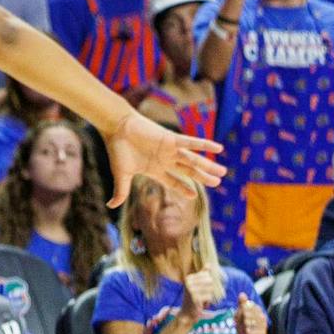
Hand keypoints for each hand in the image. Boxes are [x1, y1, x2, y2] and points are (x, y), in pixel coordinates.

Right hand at [103, 111, 224, 206]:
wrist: (116, 127)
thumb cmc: (118, 149)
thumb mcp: (122, 173)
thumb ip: (121, 191)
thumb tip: (111, 206)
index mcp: (154, 169)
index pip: (173, 181)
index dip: (183, 188)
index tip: (194, 195)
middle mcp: (165, 159)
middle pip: (188, 171)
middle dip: (203, 177)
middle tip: (218, 183)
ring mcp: (169, 149)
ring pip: (193, 160)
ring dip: (208, 166)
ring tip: (223, 172)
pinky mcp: (171, 139)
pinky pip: (191, 143)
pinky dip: (205, 145)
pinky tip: (218, 148)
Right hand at [179, 267, 217, 322]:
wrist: (187, 312)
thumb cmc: (194, 298)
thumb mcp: (197, 285)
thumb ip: (203, 274)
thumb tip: (209, 264)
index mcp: (189, 277)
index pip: (207, 275)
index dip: (208, 283)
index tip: (201, 289)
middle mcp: (188, 282)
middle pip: (209, 281)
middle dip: (209, 289)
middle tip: (202, 295)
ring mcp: (191, 289)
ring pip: (210, 289)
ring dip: (209, 296)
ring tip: (202, 300)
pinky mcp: (195, 297)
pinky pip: (209, 297)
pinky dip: (208, 301)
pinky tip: (202, 304)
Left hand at [233, 290, 267, 333]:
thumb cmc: (245, 329)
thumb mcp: (241, 315)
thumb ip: (242, 304)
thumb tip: (242, 294)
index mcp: (257, 311)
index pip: (246, 305)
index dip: (241, 312)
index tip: (242, 317)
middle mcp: (262, 317)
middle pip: (246, 312)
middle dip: (241, 319)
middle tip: (244, 324)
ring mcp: (262, 326)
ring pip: (247, 321)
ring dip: (243, 326)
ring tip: (246, 329)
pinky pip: (249, 331)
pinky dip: (246, 333)